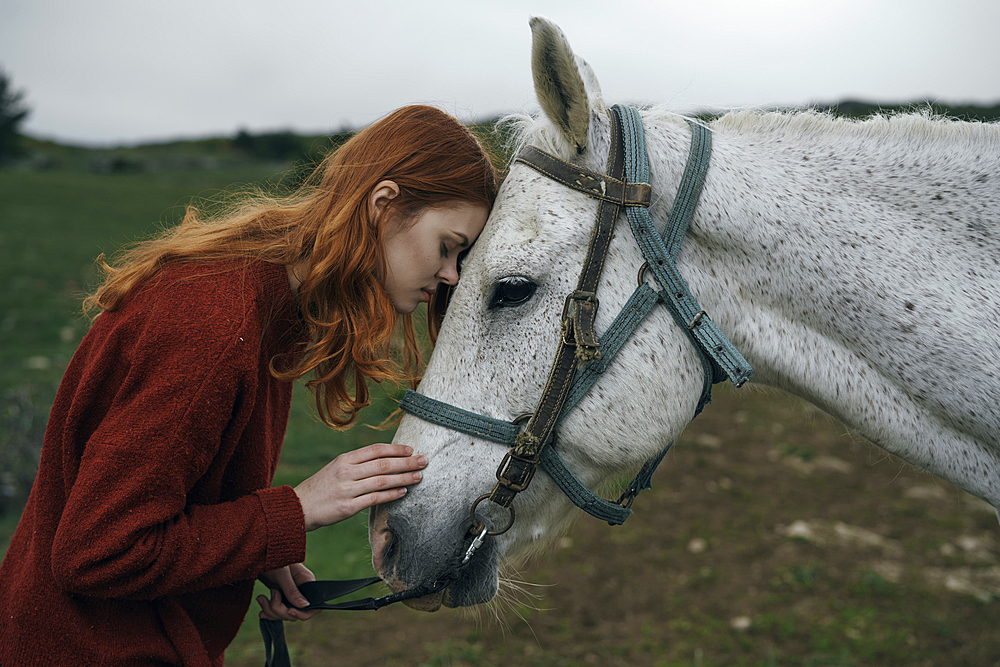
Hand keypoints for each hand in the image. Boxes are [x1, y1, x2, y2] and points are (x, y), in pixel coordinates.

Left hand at [257, 563, 319, 621]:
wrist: (258, 554)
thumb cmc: (272, 558)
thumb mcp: (282, 574)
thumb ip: (292, 590)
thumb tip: (305, 605)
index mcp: (307, 582)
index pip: (314, 605)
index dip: (302, 613)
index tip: (289, 610)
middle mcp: (300, 590)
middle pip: (296, 612)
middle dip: (280, 610)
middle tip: (271, 594)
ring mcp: (289, 595)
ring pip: (284, 614)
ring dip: (270, 610)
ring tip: (261, 597)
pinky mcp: (280, 597)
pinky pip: (277, 612)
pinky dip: (267, 611)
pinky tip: (261, 605)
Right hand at [294, 443, 426, 531]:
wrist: (297, 508)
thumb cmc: (320, 488)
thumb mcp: (335, 468)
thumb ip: (357, 463)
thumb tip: (384, 460)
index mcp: (344, 459)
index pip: (375, 449)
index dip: (395, 449)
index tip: (411, 449)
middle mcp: (347, 471)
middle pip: (383, 464)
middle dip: (406, 461)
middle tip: (423, 461)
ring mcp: (347, 489)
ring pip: (382, 480)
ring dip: (403, 478)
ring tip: (419, 476)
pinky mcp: (348, 507)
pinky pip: (375, 498)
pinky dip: (392, 495)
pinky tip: (404, 492)